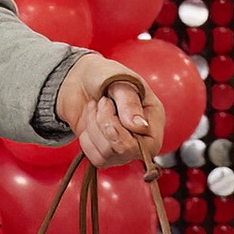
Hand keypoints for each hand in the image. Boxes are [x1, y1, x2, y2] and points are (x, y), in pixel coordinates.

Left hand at [56, 53, 154, 168]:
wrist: (80, 79)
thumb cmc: (105, 75)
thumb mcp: (119, 81)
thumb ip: (130, 103)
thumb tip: (140, 127)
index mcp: (153, 119)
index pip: (150, 145)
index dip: (124, 132)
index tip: (109, 105)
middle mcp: (141, 137)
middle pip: (124, 152)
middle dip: (105, 124)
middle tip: (102, 102)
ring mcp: (122, 148)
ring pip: (106, 155)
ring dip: (93, 127)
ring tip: (95, 109)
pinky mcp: (104, 152)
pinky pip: (94, 158)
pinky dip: (86, 138)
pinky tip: (90, 121)